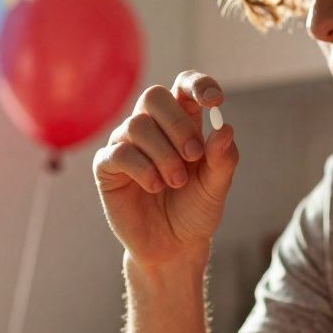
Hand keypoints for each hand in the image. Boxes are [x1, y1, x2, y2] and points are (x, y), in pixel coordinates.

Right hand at [93, 70, 238, 267]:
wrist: (173, 246)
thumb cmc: (195, 211)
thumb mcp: (216, 187)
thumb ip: (223, 159)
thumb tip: (224, 128)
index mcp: (182, 123)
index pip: (184, 86)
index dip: (197, 85)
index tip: (214, 101)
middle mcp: (151, 127)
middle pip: (154, 97)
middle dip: (177, 124)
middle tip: (194, 156)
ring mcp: (126, 144)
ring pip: (137, 125)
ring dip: (163, 155)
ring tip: (177, 183)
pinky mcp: (107, 167)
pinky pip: (119, 152)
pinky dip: (142, 168)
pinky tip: (155, 186)